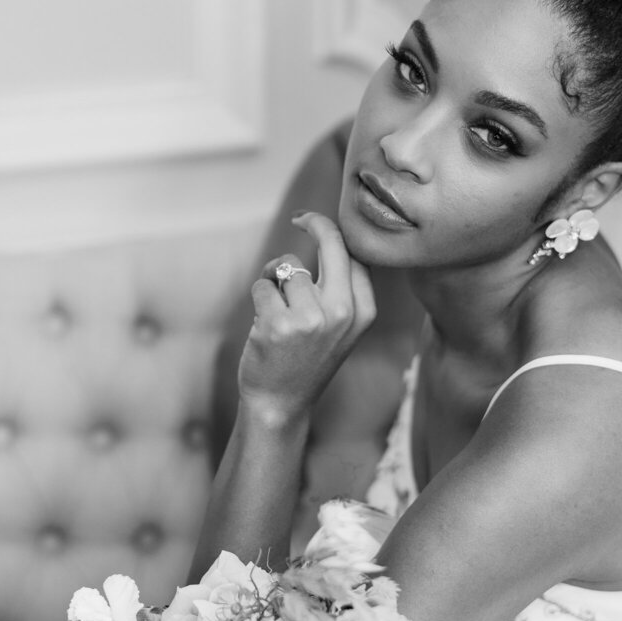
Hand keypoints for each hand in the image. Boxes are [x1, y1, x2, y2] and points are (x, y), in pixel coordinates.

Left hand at [238, 213, 375, 427]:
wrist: (281, 403)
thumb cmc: (307, 360)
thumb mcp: (341, 329)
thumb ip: (343, 290)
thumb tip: (333, 237)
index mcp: (363, 312)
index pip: (354, 254)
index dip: (333, 232)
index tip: (315, 222)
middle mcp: (342, 312)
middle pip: (331, 243)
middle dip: (314, 222)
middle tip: (300, 217)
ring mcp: (311, 318)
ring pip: (288, 267)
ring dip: (274, 279)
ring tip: (276, 308)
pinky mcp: (278, 323)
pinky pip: (263, 284)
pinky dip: (258, 297)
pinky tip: (263, 323)